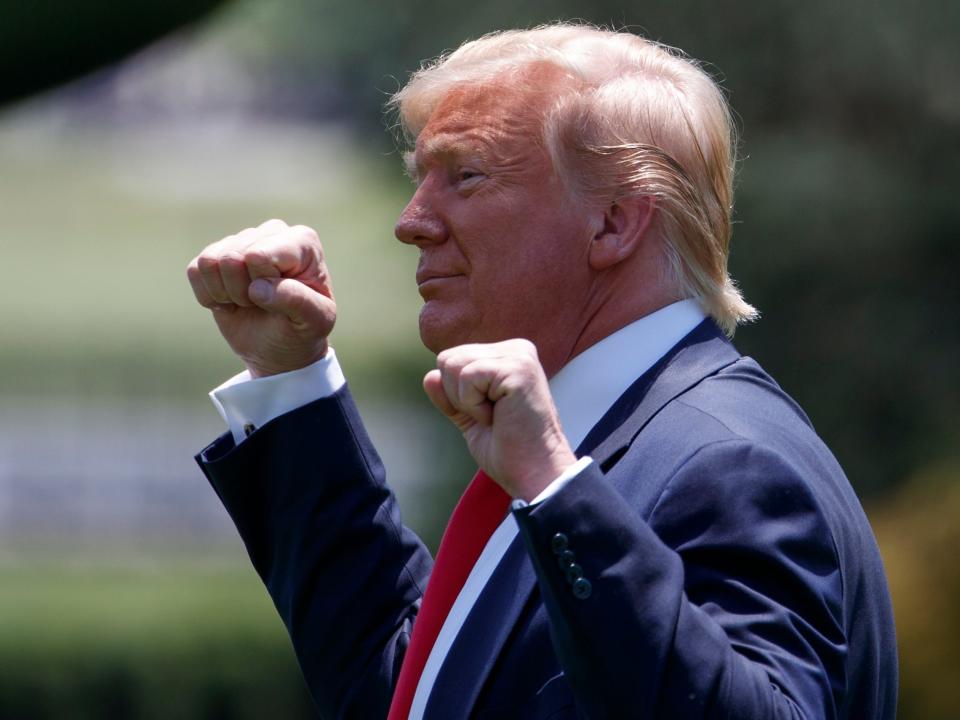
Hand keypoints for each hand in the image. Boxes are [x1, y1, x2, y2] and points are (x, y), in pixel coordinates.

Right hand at [186, 219, 336, 376]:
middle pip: (231, 258)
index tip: (283, 300)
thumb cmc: (303, 329)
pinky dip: (210, 297)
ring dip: (226, 294)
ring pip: (210, 262)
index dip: (263, 286)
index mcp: (302, 241)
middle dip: (243, 293)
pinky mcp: (216, 255)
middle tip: (264, 304)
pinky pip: (195, 270)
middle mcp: (272, 231)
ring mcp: (242, 240)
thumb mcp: (315, 322)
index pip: (259, 256)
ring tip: (249, 301)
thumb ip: (298, 302)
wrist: (281, 345)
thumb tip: (258, 288)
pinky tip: (232, 301)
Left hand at [423, 339, 576, 500]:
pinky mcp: (517, 367)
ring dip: (467, 402)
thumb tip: (430, 376)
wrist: (534, 473)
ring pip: (453, 365)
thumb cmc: (509, 450)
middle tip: (492, 417)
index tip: (488, 415)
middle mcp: (516, 349)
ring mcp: (518, 356)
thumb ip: (450, 396)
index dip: (455, 396)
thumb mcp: (471, 418)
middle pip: (448, 358)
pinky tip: (500, 415)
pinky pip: (468, 377)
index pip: (452, 359)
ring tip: (497, 416)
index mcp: (507, 356)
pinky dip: (474, 405)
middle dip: (458, 397)